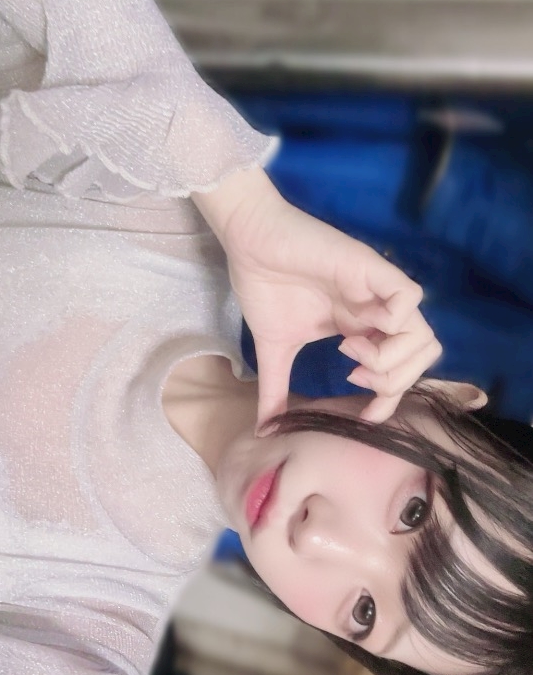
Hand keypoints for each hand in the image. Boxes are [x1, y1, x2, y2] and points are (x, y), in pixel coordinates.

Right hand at [194, 168, 441, 429]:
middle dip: (395, 382)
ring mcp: (378, 291)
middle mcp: (377, 312)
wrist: (250, 242)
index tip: (366, 416)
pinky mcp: (372, 268)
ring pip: (423, 333)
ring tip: (353, 355)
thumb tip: (262, 432)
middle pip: (423, 354)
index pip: (401, 370)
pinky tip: (356, 329)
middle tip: (356, 378)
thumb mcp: (275, 350)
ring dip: (392, 358)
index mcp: (362, 329)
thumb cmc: (264, 287)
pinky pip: (410, 298)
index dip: (391, 400)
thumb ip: (275, 391)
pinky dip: (393, 323)